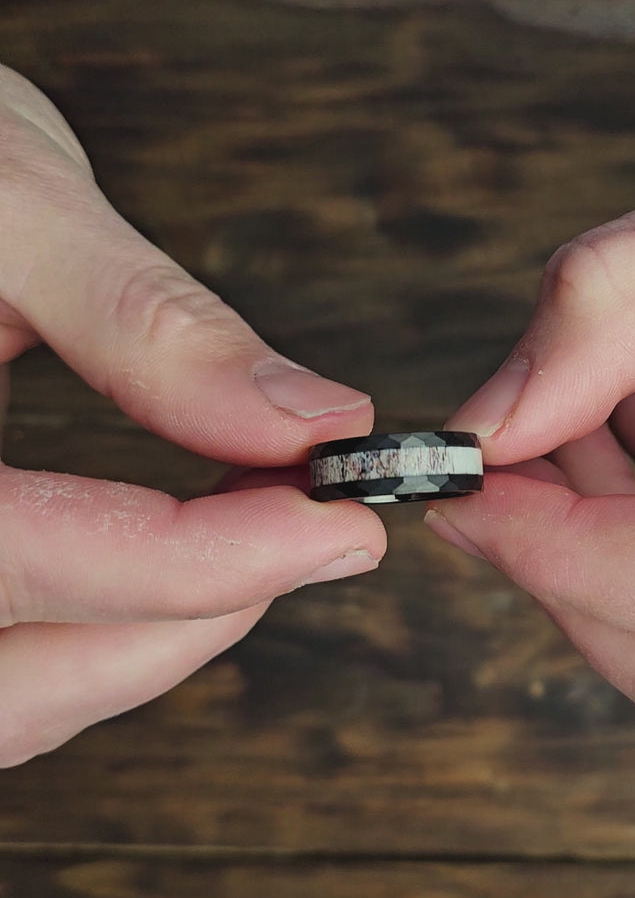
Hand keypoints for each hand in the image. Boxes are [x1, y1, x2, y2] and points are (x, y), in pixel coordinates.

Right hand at [0, 65, 384, 764]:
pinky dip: (93, 636)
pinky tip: (166, 564)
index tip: (339, 523)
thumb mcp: (7, 198)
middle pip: (14, 682)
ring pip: (7, 699)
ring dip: (149, 642)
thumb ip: (147, 322)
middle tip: (312, 534)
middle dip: (190, 618)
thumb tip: (308, 418)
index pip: (24, 558)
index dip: (206, 562)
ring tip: (257, 543)